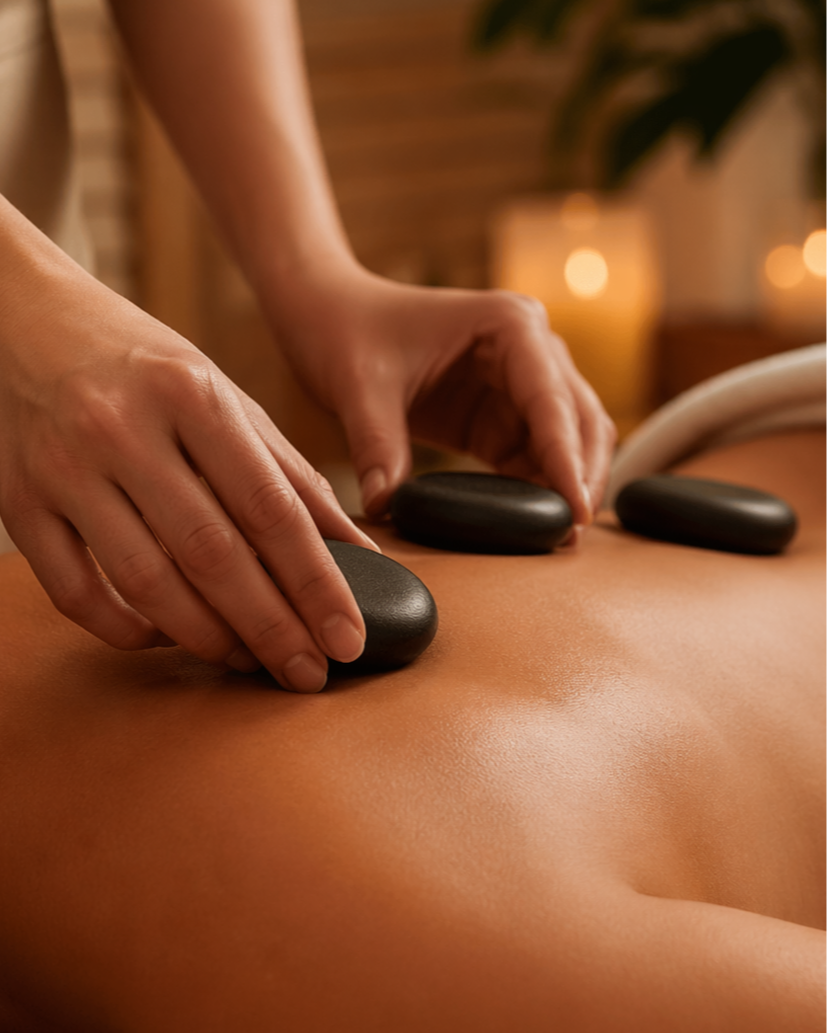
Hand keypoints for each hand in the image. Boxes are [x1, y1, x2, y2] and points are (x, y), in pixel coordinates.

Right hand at [0, 236, 374, 690]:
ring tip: (250, 661)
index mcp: (190, 393)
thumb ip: (290, 474)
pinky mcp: (18, 501)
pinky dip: (125, 630)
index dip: (316, 582)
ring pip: (146, 582)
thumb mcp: (225, 396)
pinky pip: (74, 592)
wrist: (25, 317)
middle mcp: (123, 428)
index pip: (269, 508)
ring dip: (207, 637)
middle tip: (309, 672)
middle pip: (212, 554)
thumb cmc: (144, 362)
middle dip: (271, 627)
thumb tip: (355, 550)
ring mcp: (62, 467)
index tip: (348, 637)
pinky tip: (166, 639)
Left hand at [266, 264, 615, 525]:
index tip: (576, 511)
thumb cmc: (347, 332)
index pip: (551, 400)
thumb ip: (377, 445)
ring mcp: (520, 382)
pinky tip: (533, 526)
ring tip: (559, 540)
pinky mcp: (501, 415)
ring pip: (568, 441)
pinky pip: (534, 457)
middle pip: (579, 420)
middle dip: (580, 476)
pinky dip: (538, 489)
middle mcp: (530, 348)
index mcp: (509, 326)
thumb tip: (384, 507)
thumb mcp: (359, 388)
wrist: (329, 317)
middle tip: (570, 536)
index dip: (567, 459)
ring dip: (566, 486)